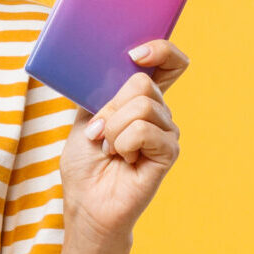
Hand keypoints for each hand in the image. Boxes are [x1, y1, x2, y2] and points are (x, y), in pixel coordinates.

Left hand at [58, 39, 189, 245]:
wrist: (87, 203)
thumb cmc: (84, 164)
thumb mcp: (84, 118)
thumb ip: (101, 91)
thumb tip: (112, 64)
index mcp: (139, 100)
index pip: (169, 63)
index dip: (161, 50)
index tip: (136, 53)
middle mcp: (157, 112)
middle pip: (143, 83)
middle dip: (110, 108)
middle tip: (99, 133)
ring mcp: (166, 131)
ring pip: (141, 106)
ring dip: (113, 130)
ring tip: (109, 150)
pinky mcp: (169, 151)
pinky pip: (144, 131)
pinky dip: (123, 144)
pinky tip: (123, 159)